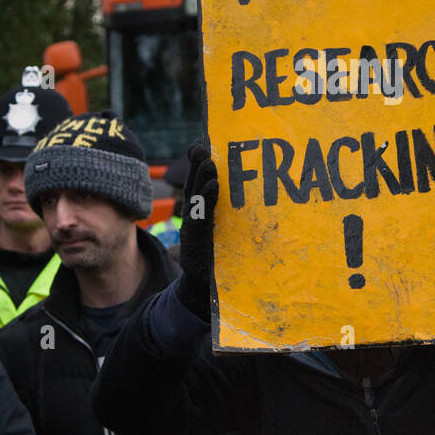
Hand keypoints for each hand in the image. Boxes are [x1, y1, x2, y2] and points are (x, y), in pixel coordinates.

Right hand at [176, 141, 217, 321]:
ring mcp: (193, 231)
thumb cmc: (219, 262)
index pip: (201, 185)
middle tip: (201, 144)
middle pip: (196, 187)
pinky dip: (206, 199)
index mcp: (202, 215)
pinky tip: (212, 185)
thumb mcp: (226, 235)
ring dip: (202, 177)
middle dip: (198, 165)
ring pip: (197, 200)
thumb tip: (241, 200)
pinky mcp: (196, 243)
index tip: (204, 142)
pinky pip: (202, 217)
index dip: (200, 164)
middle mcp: (195, 220)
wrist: (205, 292)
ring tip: (208, 160)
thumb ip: (224, 218)